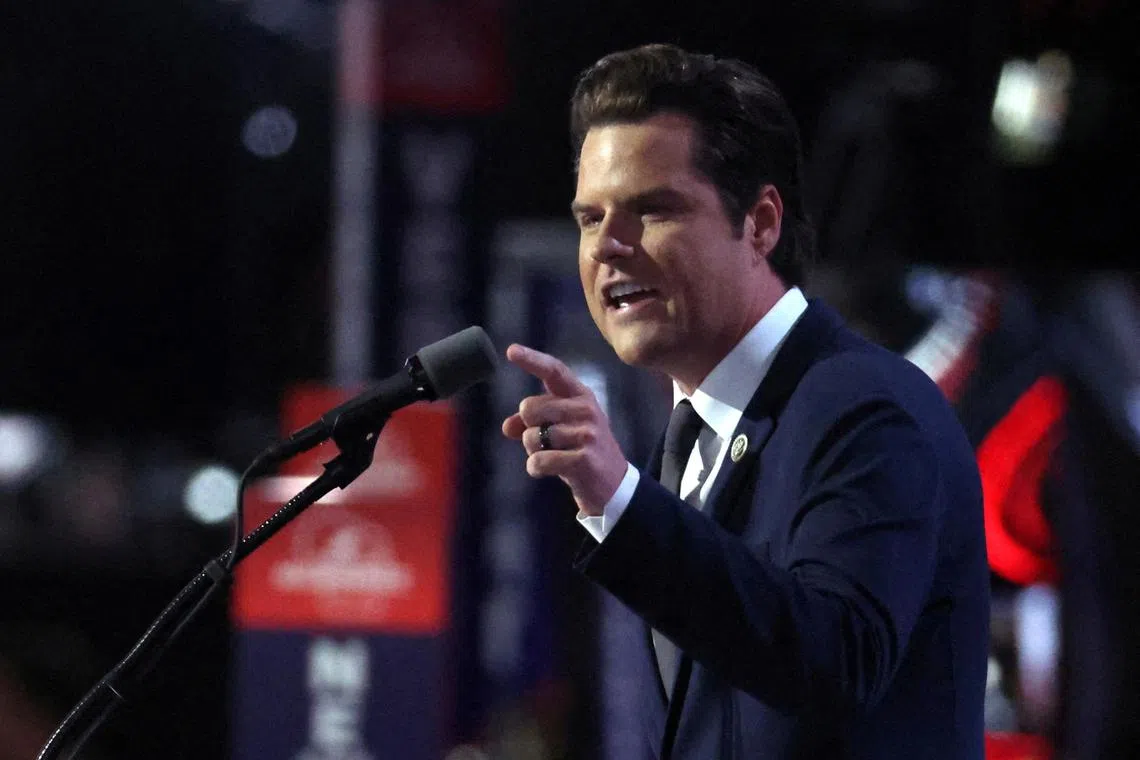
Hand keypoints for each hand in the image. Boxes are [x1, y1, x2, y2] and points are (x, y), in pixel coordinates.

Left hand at [502, 344, 628, 515]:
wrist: (612, 485)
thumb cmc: (581, 451)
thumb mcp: (560, 430)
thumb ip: (533, 423)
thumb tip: (508, 426)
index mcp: (580, 396)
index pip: (554, 371)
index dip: (532, 359)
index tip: (510, 350)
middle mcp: (586, 409)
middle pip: (530, 407)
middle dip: (528, 428)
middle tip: (547, 441)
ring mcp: (587, 433)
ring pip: (531, 437)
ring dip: (533, 452)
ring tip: (555, 457)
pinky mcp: (583, 459)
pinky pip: (538, 461)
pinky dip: (536, 468)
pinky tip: (550, 471)